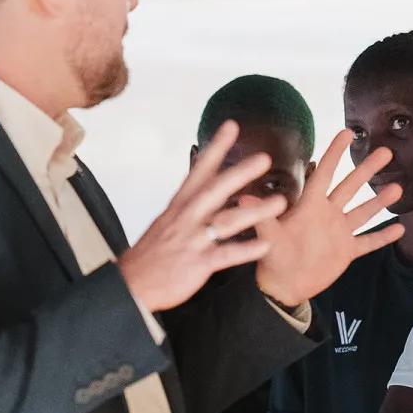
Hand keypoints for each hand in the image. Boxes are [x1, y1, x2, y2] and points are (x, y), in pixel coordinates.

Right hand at [119, 121, 289, 311]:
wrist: (132, 285)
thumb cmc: (153, 253)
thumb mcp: (168, 220)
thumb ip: (190, 203)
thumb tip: (208, 184)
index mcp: (180, 205)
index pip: (199, 170)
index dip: (215, 148)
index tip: (231, 126)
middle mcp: (187, 218)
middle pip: (215, 189)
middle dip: (239, 172)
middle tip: (264, 158)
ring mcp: (193, 240)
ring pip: (226, 221)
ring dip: (254, 211)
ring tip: (280, 203)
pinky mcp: (198, 263)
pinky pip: (226, 254)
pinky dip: (246, 249)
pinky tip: (265, 244)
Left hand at [255, 134, 405, 307]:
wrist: (283, 287)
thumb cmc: (272, 259)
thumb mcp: (268, 236)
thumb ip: (263, 217)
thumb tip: (243, 197)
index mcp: (310, 206)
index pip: (325, 173)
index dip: (335, 153)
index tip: (346, 132)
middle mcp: (327, 214)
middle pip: (350, 187)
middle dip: (367, 169)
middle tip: (385, 152)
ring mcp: (339, 232)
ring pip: (363, 211)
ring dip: (380, 200)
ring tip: (398, 187)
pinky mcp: (346, 251)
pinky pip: (368, 241)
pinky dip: (383, 236)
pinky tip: (401, 228)